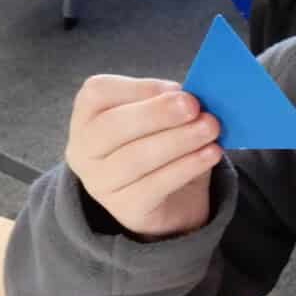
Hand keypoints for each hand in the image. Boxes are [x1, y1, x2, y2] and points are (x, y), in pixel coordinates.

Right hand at [64, 76, 223, 239]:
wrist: (171, 202)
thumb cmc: (163, 148)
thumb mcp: (164, 120)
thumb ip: (171, 104)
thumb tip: (193, 95)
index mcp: (88, 116)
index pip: (98, 92)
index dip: (139, 87)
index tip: (178, 88)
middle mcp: (84, 149)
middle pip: (113, 126)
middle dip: (158, 113)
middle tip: (194, 107)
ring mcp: (100, 182)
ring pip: (135, 158)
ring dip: (178, 140)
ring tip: (211, 129)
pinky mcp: (125, 208)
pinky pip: (154, 186)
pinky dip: (186, 167)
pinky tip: (211, 154)